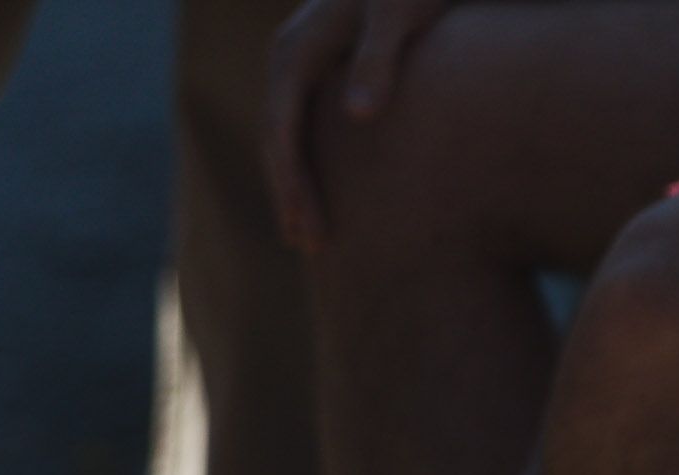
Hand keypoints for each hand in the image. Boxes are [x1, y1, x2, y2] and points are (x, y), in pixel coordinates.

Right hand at [265, 0, 454, 251]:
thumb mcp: (401, 12)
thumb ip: (380, 58)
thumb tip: (358, 115)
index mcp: (296, 51)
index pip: (282, 131)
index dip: (293, 184)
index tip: (309, 228)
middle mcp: (289, 58)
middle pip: (277, 140)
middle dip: (290, 195)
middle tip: (308, 247)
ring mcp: (303, 64)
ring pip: (288, 137)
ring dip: (296, 186)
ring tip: (312, 236)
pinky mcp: (324, 69)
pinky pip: (305, 127)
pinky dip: (311, 164)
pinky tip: (330, 193)